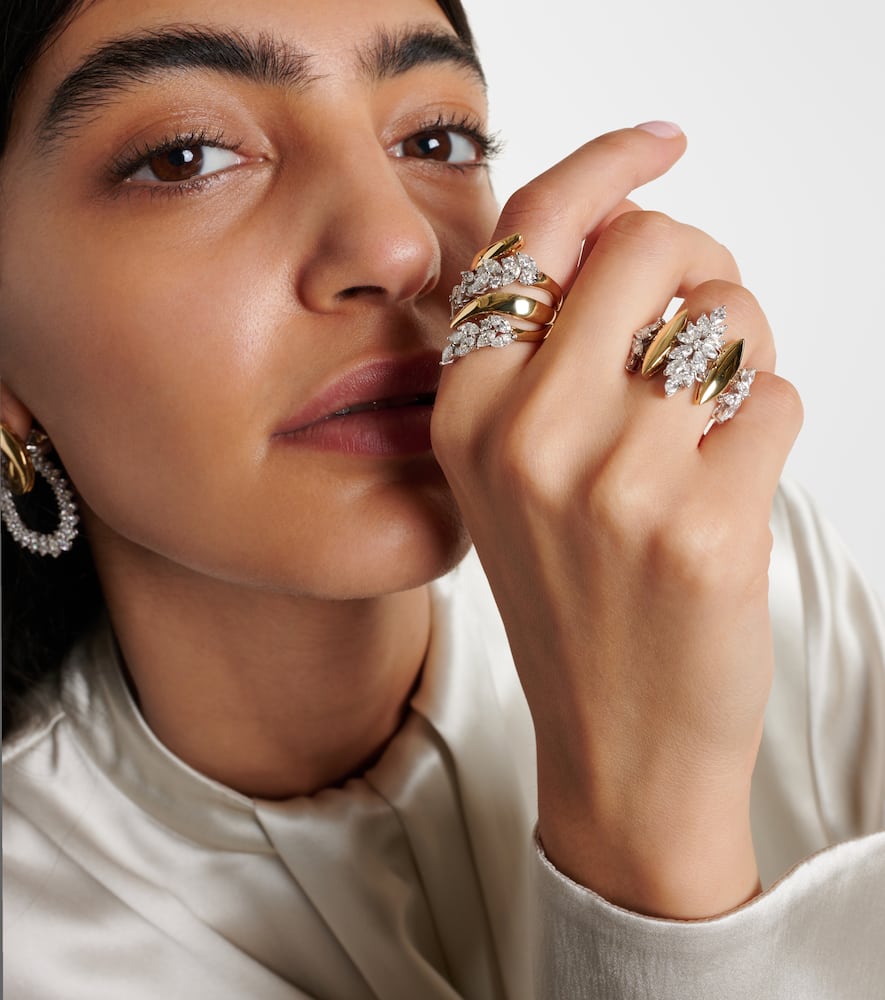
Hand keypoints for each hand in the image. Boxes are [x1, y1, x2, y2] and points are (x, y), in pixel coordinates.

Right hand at [431, 125, 802, 918]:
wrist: (615, 743)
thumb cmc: (572, 598)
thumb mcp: (512, 473)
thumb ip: (545, 357)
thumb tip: (631, 235)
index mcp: (466, 411)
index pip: (531, 233)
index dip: (604, 168)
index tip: (660, 143)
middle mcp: (526, 434)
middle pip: (652, 247)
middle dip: (701, 267)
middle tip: (705, 324)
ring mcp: (613, 481)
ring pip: (728, 316)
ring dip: (744, 351)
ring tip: (712, 421)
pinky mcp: (701, 524)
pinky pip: (775, 397)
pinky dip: (770, 425)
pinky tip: (729, 487)